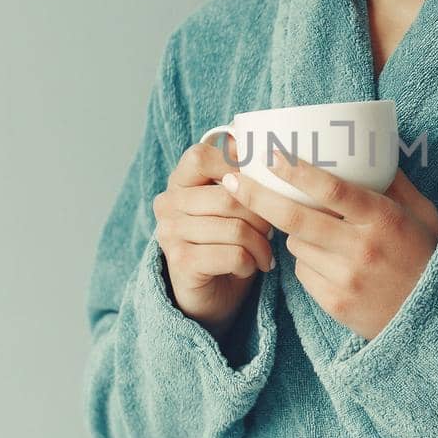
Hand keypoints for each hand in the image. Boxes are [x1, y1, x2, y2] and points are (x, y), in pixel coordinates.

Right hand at [153, 137, 275, 337]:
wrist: (209, 297)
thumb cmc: (227, 244)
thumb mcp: (233, 206)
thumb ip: (241, 177)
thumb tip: (262, 140)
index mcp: (178, 182)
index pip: (201, 156)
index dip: (236, 165)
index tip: (260, 185)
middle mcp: (168, 204)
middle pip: (230, 196)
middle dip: (262, 216)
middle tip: (270, 231)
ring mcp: (171, 233)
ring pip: (236, 228)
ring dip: (261, 244)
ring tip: (264, 253)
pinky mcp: (181, 262)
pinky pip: (233, 254)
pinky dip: (250, 263)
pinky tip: (249, 268)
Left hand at [222, 150, 437, 342]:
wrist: (437, 317)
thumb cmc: (428, 254)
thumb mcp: (422, 213)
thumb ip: (394, 182)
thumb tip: (368, 149)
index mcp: (382, 218)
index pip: (331, 189)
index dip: (296, 170)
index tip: (269, 154)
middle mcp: (361, 248)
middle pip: (294, 218)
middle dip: (257, 197)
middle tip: (231, 181)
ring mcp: (346, 279)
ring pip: (295, 244)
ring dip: (296, 233)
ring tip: (323, 232)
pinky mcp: (335, 303)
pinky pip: (302, 272)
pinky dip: (307, 261)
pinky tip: (329, 261)